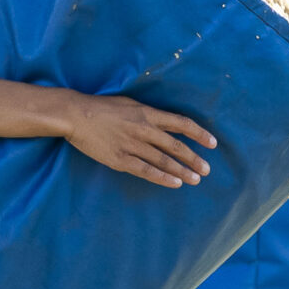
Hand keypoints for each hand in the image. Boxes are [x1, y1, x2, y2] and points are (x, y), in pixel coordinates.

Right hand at [61, 94, 214, 188]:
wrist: (75, 115)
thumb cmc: (101, 108)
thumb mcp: (129, 104)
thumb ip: (148, 114)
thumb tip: (165, 124)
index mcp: (147, 113)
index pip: (181, 123)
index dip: (199, 134)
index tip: (212, 144)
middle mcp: (144, 129)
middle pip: (176, 146)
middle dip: (194, 159)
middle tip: (207, 169)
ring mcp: (132, 145)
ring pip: (164, 161)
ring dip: (183, 171)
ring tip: (196, 180)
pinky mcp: (120, 159)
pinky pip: (146, 171)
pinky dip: (163, 178)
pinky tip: (175, 183)